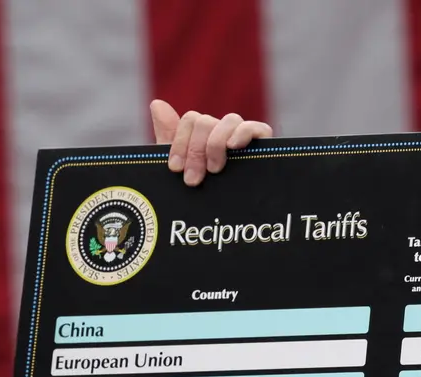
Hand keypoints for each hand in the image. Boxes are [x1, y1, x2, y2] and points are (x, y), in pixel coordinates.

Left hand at [150, 99, 272, 185]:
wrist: (226, 228)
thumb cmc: (202, 197)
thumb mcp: (181, 169)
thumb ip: (168, 138)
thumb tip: (156, 103)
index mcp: (203, 137)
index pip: (191, 120)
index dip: (180, 143)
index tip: (175, 169)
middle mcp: (223, 134)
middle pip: (206, 121)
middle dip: (195, 151)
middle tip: (193, 180)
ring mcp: (244, 140)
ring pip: (230, 120)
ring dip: (215, 144)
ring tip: (213, 170)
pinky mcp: (264, 148)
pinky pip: (258, 128)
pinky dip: (244, 132)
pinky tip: (234, 146)